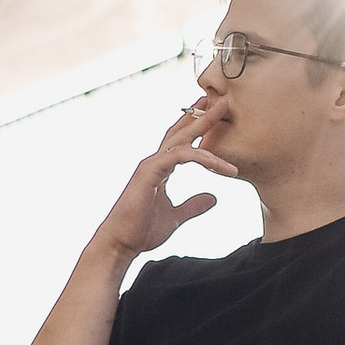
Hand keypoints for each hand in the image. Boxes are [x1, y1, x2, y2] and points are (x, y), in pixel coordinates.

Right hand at [97, 98, 234, 264]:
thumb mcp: (176, 216)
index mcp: (159, 169)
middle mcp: (154, 162)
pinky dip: (201, 157)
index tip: (214, 114)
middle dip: (201, 115)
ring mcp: (151, 165)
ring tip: (223, 113)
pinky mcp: (150, 173)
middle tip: (222, 100)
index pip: (180, 142)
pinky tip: (219, 163)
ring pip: (181, 139)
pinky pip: (180, 157)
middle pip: (181, 132)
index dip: (196, 127)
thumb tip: (213, 198)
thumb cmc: (142, 231)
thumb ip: (193, 205)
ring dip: (203, 124)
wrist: (121, 243)